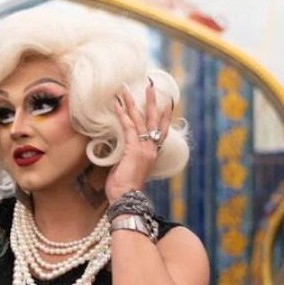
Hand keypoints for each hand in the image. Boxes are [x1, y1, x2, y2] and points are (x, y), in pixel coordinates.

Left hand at [105, 80, 171, 202]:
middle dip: (152, 102)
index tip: (166, 102)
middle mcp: (151, 148)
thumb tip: (120, 148)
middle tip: (150, 86)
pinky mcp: (134, 149)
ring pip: (140, 120)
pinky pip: (128, 127)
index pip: (162, 130)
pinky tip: (117, 104)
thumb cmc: (124, 186)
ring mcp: (144, 148)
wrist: (125, 198)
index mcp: (153, 153)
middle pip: (154, 120)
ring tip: (126, 89)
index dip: (165, 115)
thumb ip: (128, 154)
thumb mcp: (129, 166)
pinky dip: (122, 114)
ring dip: (133, 103)